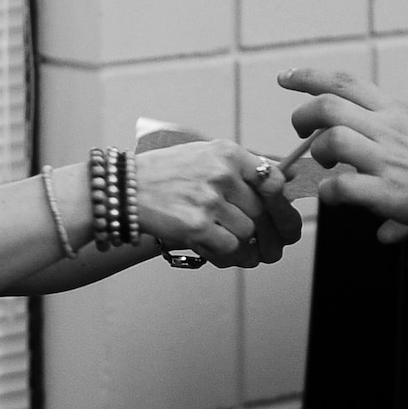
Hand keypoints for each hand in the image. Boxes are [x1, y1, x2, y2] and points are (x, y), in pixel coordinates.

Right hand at [135, 140, 300, 266]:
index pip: (272, 178)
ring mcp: (209, 200)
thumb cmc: (164, 173)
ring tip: (233, 245)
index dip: (280, 200)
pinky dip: (229, 255)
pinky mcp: (196, 226)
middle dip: (264, 230)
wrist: (124, 189)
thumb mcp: (203, 155)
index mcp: (227, 153)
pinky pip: (230, 248)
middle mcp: (221, 174)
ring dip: (244, 244)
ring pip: (248, 232)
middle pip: (262, 210)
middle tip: (265, 243)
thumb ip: (240, 167)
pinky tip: (220, 252)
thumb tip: (283, 182)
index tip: (278, 213)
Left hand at [277, 69, 407, 232]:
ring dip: (317, 153)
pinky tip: (335, 197)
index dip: (309, 77)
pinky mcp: (388, 192)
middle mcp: (389, 129)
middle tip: (300, 129)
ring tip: (322, 166)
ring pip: (332, 140)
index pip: (345, 82)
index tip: (285, 78)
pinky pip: (343, 186)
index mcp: (398, 111)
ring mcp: (387, 160)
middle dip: (303, 115)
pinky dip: (330, 192)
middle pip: (329, 106)